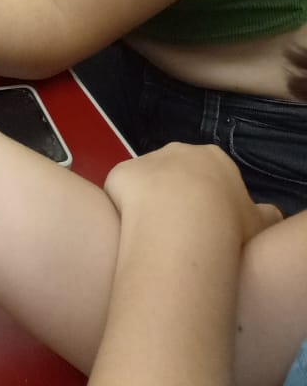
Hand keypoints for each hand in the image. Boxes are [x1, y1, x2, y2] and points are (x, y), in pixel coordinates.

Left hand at [104, 143, 281, 241]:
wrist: (183, 222)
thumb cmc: (227, 223)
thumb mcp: (258, 222)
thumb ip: (261, 215)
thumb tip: (265, 213)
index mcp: (214, 159)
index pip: (209, 173)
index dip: (207, 200)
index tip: (206, 224)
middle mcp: (178, 151)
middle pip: (176, 173)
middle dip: (176, 197)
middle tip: (180, 231)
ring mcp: (146, 159)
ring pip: (147, 182)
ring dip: (149, 202)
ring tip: (156, 234)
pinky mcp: (120, 172)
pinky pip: (121, 191)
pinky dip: (125, 208)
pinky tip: (133, 229)